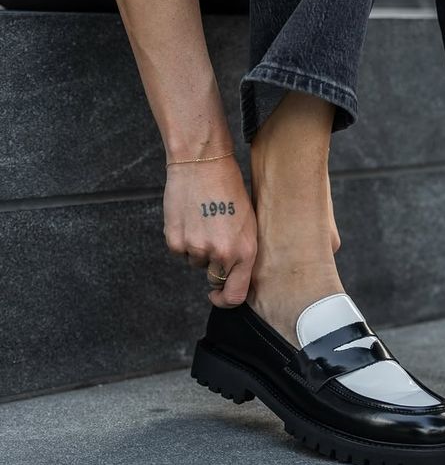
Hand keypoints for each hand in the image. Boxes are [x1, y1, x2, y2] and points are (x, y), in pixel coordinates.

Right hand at [163, 154, 257, 306]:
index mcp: (245, 251)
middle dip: (213, 266)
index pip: (234, 295)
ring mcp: (196, 249)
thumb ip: (242, 251)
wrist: (202, 164)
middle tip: (213, 239)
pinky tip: (190, 217)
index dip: (225, 300)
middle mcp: (221, 254)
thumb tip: (233, 274)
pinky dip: (183, 239)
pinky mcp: (175, 241)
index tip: (219, 295)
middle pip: (213, 278)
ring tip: (204, 219)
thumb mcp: (248, 222)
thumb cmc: (230, 189)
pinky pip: (179, 251)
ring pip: (195, 262)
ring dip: (198, 249)